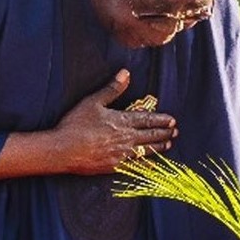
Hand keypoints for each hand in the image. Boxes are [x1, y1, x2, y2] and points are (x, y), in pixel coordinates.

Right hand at [52, 70, 177, 173]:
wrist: (64, 150)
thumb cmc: (76, 124)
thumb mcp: (93, 101)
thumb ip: (112, 89)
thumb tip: (126, 73)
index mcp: (122, 121)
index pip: (147, 119)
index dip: (161, 120)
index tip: (172, 120)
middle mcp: (126, 138)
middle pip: (150, 135)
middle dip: (164, 132)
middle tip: (175, 131)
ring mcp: (122, 154)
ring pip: (146, 150)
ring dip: (159, 146)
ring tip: (168, 144)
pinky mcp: (115, 166)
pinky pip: (137, 165)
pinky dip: (147, 163)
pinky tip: (152, 164)